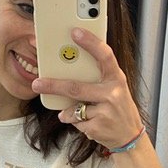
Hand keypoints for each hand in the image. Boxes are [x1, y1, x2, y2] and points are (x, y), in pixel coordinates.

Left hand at [31, 27, 142, 149]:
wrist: (129, 135)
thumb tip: (67, 68)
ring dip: (68, 112)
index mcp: (117, 79)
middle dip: (53, 86)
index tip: (75, 32)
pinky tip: (89, 123)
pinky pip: (77, 122)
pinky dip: (77, 123)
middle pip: (76, 87)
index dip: (90, 42)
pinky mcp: (98, 127)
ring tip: (71, 113)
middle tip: (38, 83)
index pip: (104, 56)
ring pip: (73, 109)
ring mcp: (106, 112)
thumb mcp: (114, 89)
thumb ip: (97, 78)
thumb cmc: (118, 108)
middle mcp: (113, 94)